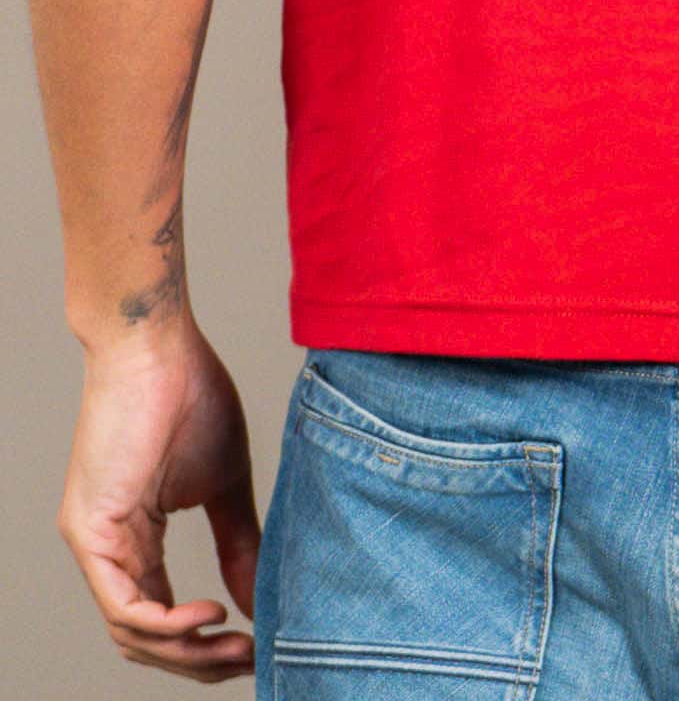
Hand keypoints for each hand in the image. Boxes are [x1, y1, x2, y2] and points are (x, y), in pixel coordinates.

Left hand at [57, 319, 259, 681]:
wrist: (159, 345)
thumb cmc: (191, 395)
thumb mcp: (226, 484)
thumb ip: (239, 544)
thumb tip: (259, 602)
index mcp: (135, 539)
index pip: (162, 616)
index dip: (206, 645)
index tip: (256, 648)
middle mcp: (107, 550)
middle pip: (145, 639)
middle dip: (200, 661)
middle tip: (250, 660)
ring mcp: (94, 543)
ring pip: (131, 633)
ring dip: (187, 652)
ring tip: (236, 645)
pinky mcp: (91, 531)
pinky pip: (122, 606)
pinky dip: (166, 625)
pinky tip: (209, 615)